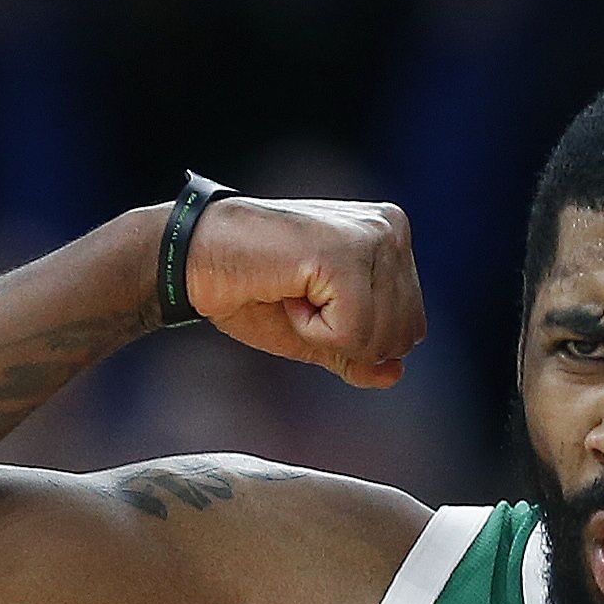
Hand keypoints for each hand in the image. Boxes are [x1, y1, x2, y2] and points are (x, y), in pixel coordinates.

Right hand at [181, 195, 427, 389]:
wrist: (192, 259)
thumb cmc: (251, 289)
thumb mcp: (317, 333)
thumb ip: (360, 353)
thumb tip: (397, 375)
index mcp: (392, 237)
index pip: (411, 326)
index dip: (357, 337)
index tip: (311, 299)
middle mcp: (390, 228)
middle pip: (405, 334)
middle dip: (348, 338)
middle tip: (300, 297)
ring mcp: (371, 236)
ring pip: (382, 338)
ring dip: (326, 332)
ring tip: (293, 291)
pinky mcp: (345, 254)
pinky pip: (353, 333)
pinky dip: (311, 329)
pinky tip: (287, 291)